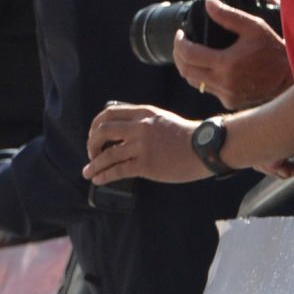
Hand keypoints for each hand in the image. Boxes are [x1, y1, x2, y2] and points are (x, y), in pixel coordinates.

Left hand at [84, 104, 206, 185]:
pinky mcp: (146, 164)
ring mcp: (142, 146)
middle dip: (91, 144)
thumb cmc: (186, 136)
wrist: (206, 147)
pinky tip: (98, 180)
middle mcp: (139, 127)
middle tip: (91, 154)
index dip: (95, 125)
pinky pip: (117, 170)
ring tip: (87, 172)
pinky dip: (104, 175)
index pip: (108, 114)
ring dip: (93, 164)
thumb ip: (141, 120)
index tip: (93, 136)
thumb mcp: (161, 118)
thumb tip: (121, 129)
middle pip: (102, 131)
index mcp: (142, 113)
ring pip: (107, 154)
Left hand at [171, 0, 292, 109]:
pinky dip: (204, 78)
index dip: (179, 43)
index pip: (188, 54)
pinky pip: (208, 90)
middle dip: (178, 55)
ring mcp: (226, 95)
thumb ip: (229, 16)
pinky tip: (209, 67)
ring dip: (189, 68)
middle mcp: (223, 83)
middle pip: (186, 71)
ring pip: (194, 82)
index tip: (180, 34)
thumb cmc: (273, 51)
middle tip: (182, 43)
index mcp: (226, 64)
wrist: (289, 77)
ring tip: (192, 54)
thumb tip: (208, 4)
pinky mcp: (230, 102)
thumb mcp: (254, 27)